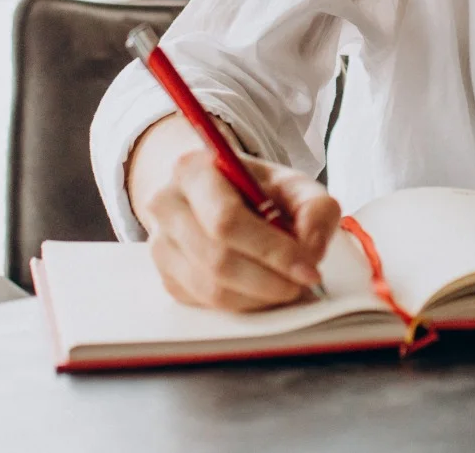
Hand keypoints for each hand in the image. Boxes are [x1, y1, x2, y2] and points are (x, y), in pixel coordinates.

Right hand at [129, 117, 340, 310]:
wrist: (215, 193)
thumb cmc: (254, 189)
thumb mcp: (292, 183)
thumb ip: (314, 207)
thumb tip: (311, 247)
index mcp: (193, 170)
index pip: (227, 219)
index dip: (272, 250)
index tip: (308, 267)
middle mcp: (167, 207)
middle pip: (217, 258)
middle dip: (269, 279)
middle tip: (303, 282)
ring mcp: (160, 246)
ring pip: (211, 288)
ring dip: (259, 296)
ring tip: (289, 286)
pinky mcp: (167, 278)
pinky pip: (206, 303)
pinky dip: (244, 303)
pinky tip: (265, 289)